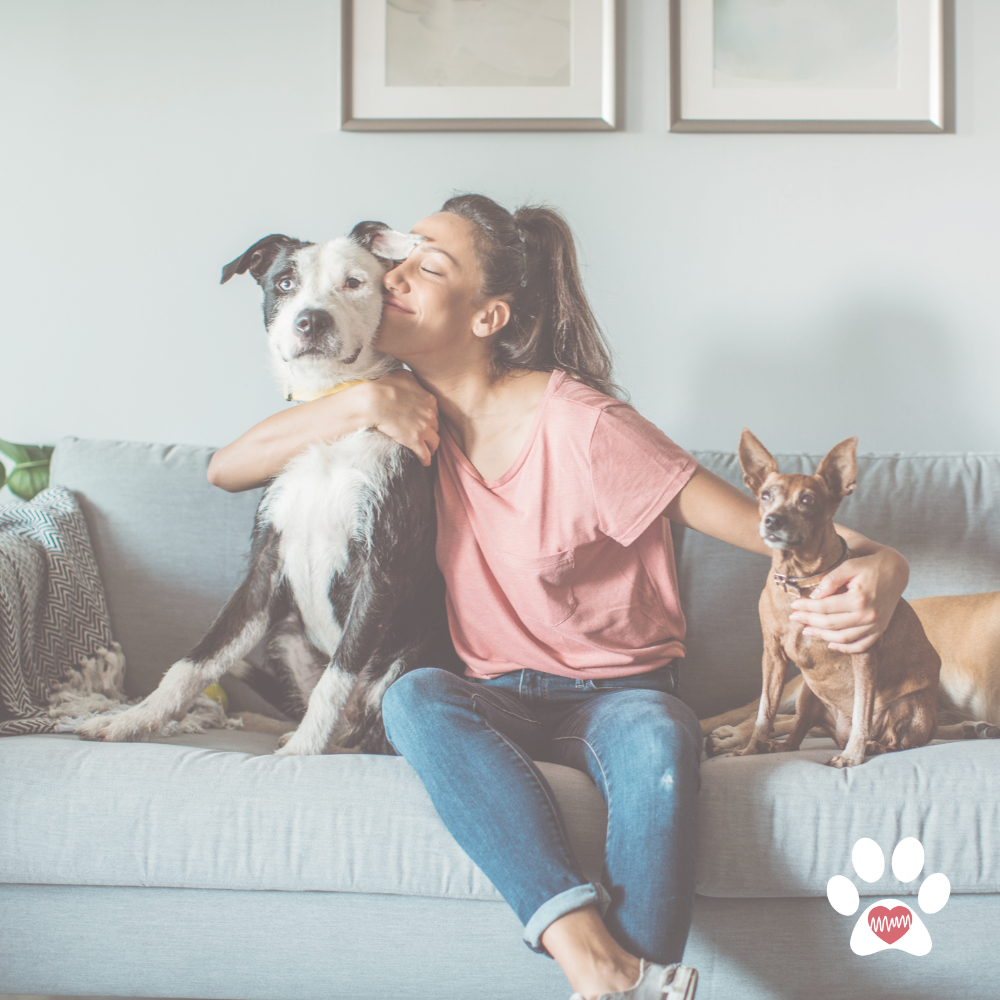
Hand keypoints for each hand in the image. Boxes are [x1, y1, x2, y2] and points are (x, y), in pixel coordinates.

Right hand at [362, 370, 438, 465]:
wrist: (373, 401)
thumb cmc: (384, 386)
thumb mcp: (404, 376)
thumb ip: (414, 381)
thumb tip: (415, 383)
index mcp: (430, 399)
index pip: (435, 412)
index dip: (429, 418)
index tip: (424, 422)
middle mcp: (430, 414)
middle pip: (436, 426)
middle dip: (431, 431)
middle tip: (425, 436)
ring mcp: (424, 428)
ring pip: (435, 441)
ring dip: (432, 446)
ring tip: (428, 450)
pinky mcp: (414, 441)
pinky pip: (425, 454)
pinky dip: (425, 459)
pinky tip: (424, 462)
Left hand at [787, 544, 908, 653]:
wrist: (897, 570)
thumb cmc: (871, 564)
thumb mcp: (849, 565)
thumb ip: (831, 580)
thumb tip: (813, 596)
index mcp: (859, 598)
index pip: (824, 607)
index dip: (806, 608)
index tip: (794, 606)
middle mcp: (868, 615)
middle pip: (831, 624)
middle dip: (809, 621)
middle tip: (794, 618)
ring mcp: (876, 625)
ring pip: (843, 638)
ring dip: (822, 636)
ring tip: (806, 630)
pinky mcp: (880, 629)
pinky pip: (862, 645)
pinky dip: (845, 648)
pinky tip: (831, 644)